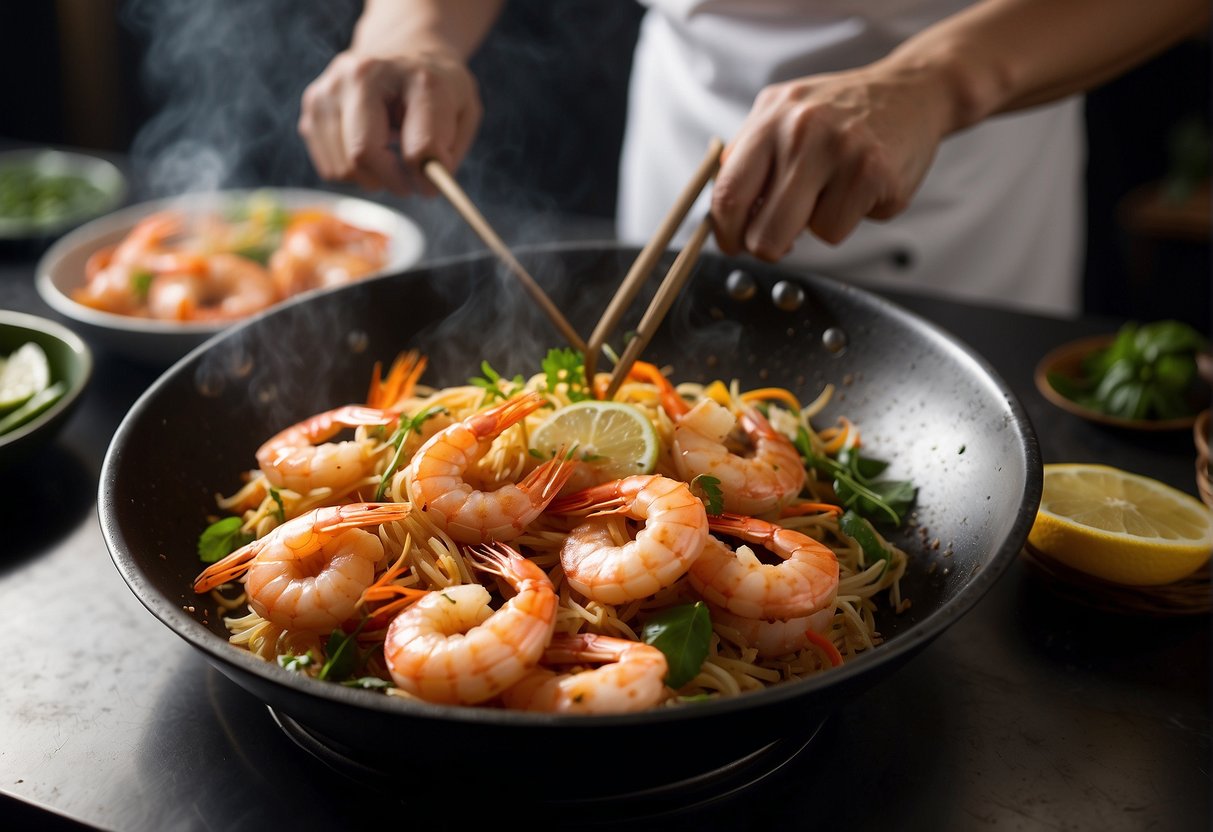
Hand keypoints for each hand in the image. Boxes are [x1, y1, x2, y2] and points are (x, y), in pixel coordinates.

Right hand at [298, 48, 481, 196]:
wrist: (402, 51)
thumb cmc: (435, 90)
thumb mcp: (464, 113)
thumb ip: (450, 152)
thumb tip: (425, 184)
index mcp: (417, 78)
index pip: (420, 148)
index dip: (428, 180)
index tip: (431, 185)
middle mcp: (365, 74)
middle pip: (364, 154)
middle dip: (391, 182)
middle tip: (408, 183)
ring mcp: (332, 87)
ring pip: (344, 168)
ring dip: (372, 178)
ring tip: (389, 154)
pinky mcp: (312, 104)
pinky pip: (330, 167)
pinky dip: (352, 171)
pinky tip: (368, 146)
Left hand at [711, 63, 953, 259]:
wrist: (911, 92)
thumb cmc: (840, 113)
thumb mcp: (783, 114)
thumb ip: (748, 155)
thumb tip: (722, 213)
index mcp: (771, 119)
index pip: (728, 195)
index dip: (726, 234)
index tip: (734, 244)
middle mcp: (802, 132)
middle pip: (764, 234)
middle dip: (769, 248)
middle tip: (781, 239)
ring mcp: (841, 152)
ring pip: (808, 236)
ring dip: (818, 225)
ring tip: (834, 190)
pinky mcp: (875, 175)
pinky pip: (839, 230)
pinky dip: (849, 219)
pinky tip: (861, 189)